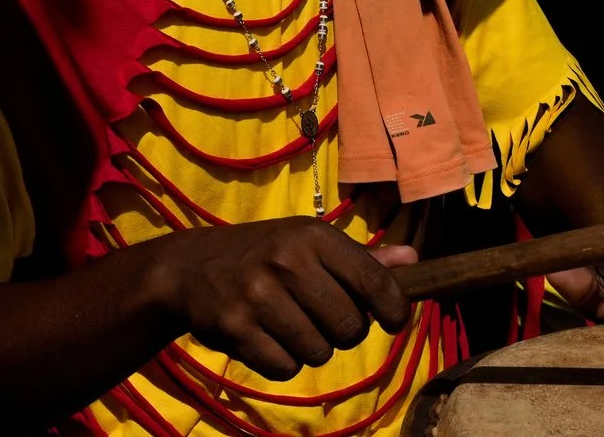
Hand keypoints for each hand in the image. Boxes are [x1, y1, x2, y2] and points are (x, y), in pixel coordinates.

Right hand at [139, 219, 416, 381]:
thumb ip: (362, 258)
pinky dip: (282, 362)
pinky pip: (285, 367)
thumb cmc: (263, 253)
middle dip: (344, 332)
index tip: (394, 320)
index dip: (395, 309)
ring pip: (320, 352)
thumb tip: (414, 260)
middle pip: (350, 327)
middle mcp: (287, 262)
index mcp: (313, 236)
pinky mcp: (236, 328)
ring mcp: (258, 296)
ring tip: (291, 326)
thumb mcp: (308, 243)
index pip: (375, 281)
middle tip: (323, 319)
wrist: (189, 267)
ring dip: (312, 348)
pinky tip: (267, 338)